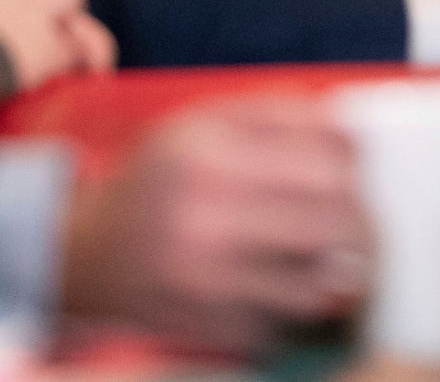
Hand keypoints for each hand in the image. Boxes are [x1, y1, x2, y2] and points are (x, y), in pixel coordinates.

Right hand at [62, 95, 369, 354]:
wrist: (82, 252)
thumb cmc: (157, 179)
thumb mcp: (201, 123)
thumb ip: (278, 113)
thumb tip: (352, 129)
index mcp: (207, 150)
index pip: (327, 159)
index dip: (353, 164)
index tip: (350, 169)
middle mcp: (203, 214)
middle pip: (335, 221)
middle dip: (358, 219)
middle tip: (352, 217)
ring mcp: (205, 279)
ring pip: (321, 282)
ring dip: (336, 269)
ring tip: (326, 255)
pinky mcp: (207, 326)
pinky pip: (287, 321)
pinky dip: (295, 306)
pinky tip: (279, 284)